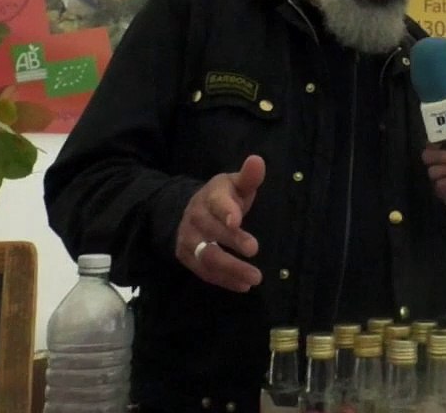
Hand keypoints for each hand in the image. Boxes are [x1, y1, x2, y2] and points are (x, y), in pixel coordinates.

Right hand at [176, 154, 265, 291]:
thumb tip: (258, 160)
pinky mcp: (188, 258)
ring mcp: (190, 240)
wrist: (187, 211)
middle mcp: (197, 218)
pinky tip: (243, 285)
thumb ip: (249, 177)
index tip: (237, 220)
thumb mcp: (234, 184)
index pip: (216, 203)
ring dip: (231, 269)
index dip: (226, 211)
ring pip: (207, 257)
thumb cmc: (221, 198)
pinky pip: (205, 272)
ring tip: (255, 278)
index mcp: (210, 197)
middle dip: (232, 242)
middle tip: (255, 249)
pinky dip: (224, 280)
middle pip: (212, 233)